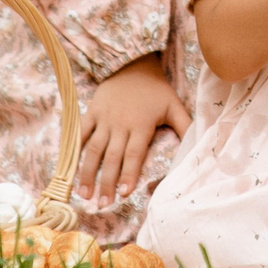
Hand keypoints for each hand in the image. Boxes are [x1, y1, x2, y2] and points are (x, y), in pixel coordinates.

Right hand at [75, 54, 189, 201]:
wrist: (133, 63)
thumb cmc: (156, 89)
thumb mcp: (174, 105)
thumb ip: (185, 127)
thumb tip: (198, 147)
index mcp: (141, 125)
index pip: (134, 154)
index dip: (129, 174)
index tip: (125, 193)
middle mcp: (120, 124)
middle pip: (112, 157)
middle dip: (107, 182)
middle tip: (102, 204)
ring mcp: (104, 118)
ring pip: (93, 149)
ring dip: (88, 172)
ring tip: (85, 194)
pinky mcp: (91, 111)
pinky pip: (80, 133)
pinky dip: (74, 150)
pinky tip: (70, 168)